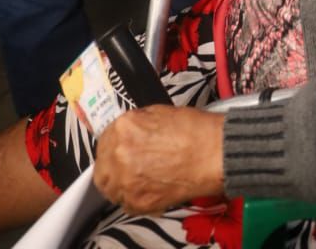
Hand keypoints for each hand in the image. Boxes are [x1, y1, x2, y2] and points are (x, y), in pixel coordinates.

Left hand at [93, 106, 224, 213]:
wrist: (214, 153)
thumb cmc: (193, 130)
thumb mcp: (158, 113)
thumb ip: (136, 124)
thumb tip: (128, 134)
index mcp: (124, 128)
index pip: (104, 141)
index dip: (113, 146)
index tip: (118, 150)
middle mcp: (119, 154)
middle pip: (102, 167)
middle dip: (111, 167)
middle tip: (125, 167)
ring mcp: (126, 181)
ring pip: (110, 188)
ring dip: (119, 184)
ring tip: (137, 180)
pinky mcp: (138, 202)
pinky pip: (126, 203)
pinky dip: (134, 198)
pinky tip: (148, 188)